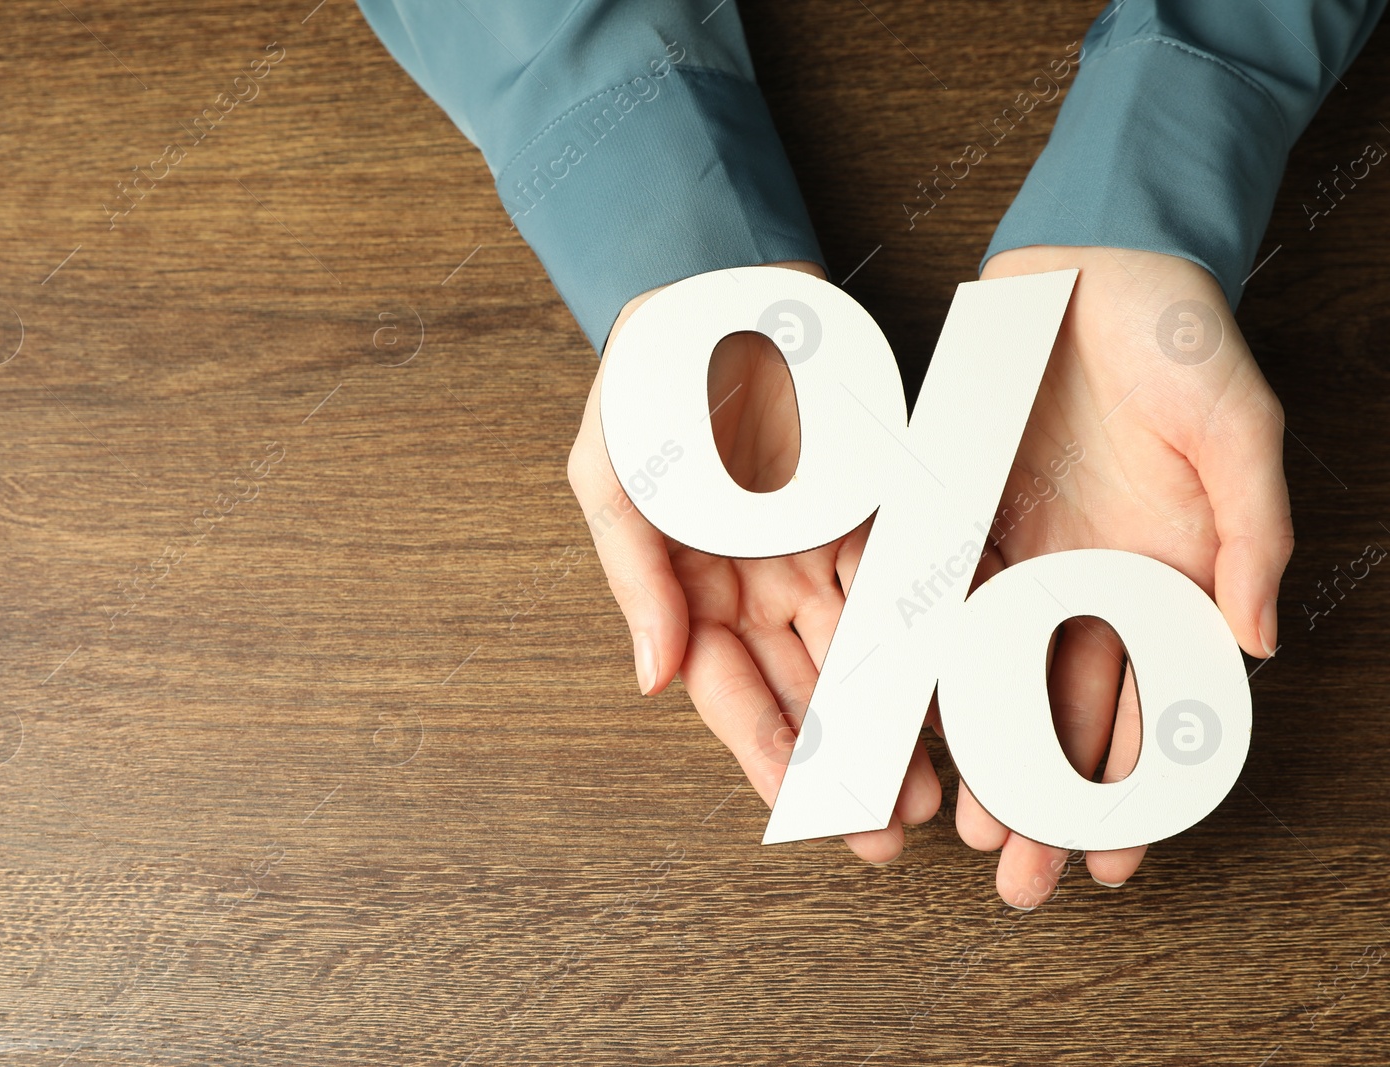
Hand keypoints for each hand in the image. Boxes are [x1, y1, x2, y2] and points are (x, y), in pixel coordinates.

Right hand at [567, 261, 941, 862]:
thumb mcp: (613, 472)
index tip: (813, 819)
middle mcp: (761, 586)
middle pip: (809, 695)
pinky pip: (914, 584)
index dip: (773, 761)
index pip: (733, 695)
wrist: (720, 291)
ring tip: (937, 786)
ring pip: (868, 658)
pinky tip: (967, 686)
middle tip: (892, 828)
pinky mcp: (878, 512)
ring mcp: (821, 553)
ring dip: (898, 725)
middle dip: (847, 767)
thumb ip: (635, 575)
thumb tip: (652, 683)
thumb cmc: (650, 382)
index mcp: (693, 588)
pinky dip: (936, 638)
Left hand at [966, 246, 1292, 906]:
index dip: (1130, 783)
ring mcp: (1025, 547)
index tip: (1111, 859)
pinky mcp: (964, 508)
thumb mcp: (1241, 431)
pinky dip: (926, 656)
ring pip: (996, 669)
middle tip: (1018, 879)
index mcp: (1165, 570)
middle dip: (1045, 794)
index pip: (1148, 700)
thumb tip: (1259, 645)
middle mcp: (1090, 574)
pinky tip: (911, 720)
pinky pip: (940, 595)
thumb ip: (1255, 538)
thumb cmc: (1184, 336)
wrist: (1097, 258)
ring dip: (983, 751)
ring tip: (965, 827)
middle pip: (1064, 705)